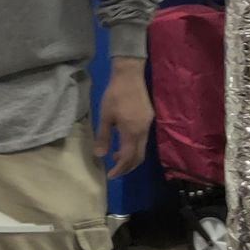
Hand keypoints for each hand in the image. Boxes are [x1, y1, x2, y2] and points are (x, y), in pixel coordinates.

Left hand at [95, 60, 153, 178]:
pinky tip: (124, 142)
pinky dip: (134, 147)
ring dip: (131, 157)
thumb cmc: (115, 94)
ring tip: (116, 157)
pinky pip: (143, 140)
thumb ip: (103, 137)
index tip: (110, 175)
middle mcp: (143, 131)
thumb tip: (100, 156)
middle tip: (115, 171)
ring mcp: (148, 125)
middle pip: (139, 157)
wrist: (130, 75)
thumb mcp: (105, 116)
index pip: (128, 158)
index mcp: (132, 132)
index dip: (120, 169)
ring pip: (142, 149)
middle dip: (128, 167)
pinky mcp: (149, 119)